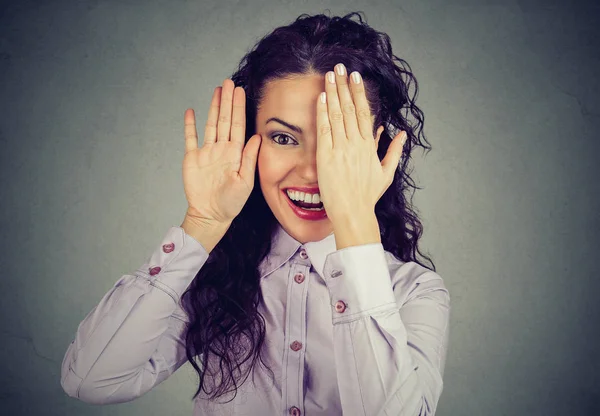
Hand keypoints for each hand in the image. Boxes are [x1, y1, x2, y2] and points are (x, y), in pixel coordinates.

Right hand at [182, 79, 261, 224]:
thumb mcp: (245, 181)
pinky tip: (191, 111)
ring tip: (217, 90)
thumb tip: (257, 137)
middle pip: (225, 120)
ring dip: (213, 107)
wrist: (211, 215)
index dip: (239, 108)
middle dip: (227, 101)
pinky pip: (190, 138)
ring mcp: (206, 152)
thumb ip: (250, 158)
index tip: (241, 92)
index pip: (238, 125)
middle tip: (229, 82)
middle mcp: (222, 149)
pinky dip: (190, 125)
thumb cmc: (231, 202)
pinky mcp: (192, 158)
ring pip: (210, 124)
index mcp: (235, 153)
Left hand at [316, 64, 406, 223]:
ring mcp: (341, 149)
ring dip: (333, 92)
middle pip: (351, 108)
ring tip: (330, 75)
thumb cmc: (367, 196)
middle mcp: (356, 144)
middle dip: (345, 86)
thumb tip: (402, 134)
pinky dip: (323, 112)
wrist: (353, 213)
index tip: (356, 77)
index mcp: (369, 146)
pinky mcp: (327, 156)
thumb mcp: (386, 173)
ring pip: (338, 115)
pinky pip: (324, 130)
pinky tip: (322, 97)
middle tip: (341, 67)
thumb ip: (394, 151)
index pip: (364, 113)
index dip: (359, 92)